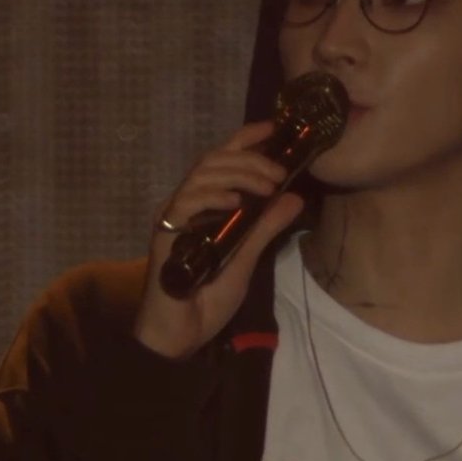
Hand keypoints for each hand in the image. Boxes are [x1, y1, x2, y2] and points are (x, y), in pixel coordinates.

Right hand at [133, 120, 303, 359]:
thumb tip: (296, 197)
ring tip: (266, 186)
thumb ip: (267, 227)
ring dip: (238, 173)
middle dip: (250, 159)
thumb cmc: (209, 296)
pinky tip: (235, 203)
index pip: (224, 158)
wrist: (181, 332)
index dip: (246, 139)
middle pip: (214, 160)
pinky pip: (186, 203)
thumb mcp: (248, 257)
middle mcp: (187, 203)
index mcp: (206, 204)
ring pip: (202, 175)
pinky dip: (212, 197)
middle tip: (278, 172)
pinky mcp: (165, 233)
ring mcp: (174, 216)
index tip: (273, 128)